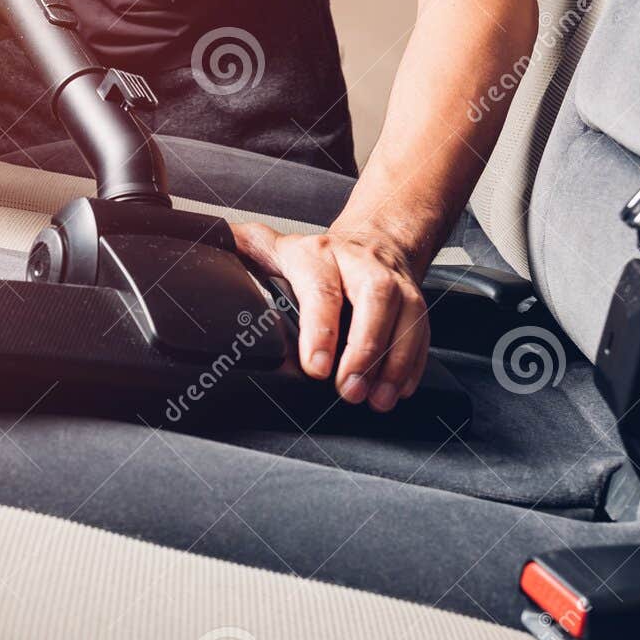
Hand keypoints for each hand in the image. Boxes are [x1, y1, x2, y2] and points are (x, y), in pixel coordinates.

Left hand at [232, 223, 429, 412]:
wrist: (373, 240)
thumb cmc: (318, 258)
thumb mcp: (277, 249)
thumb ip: (248, 250)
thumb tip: (216, 242)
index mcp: (319, 254)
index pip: (322, 288)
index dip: (321, 329)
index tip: (316, 367)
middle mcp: (363, 265)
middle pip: (375, 299)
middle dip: (365, 348)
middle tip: (349, 389)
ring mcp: (395, 283)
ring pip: (407, 316)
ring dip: (394, 362)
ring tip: (377, 398)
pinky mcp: (416, 303)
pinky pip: (423, 333)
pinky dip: (413, 364)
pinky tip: (398, 389)